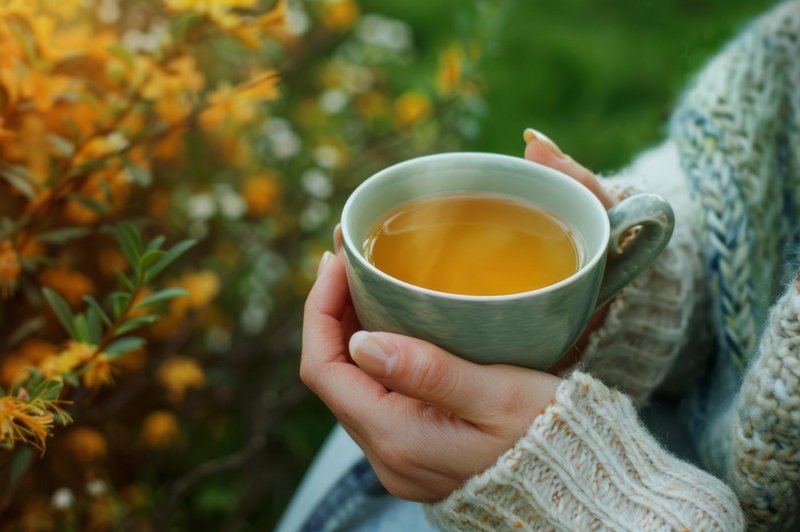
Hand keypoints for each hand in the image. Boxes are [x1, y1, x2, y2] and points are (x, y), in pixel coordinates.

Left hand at [300, 129, 611, 501]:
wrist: (578, 488)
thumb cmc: (550, 438)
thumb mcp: (498, 396)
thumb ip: (430, 371)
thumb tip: (360, 342)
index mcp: (398, 439)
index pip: (324, 369)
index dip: (320, 310)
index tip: (337, 262)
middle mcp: (387, 455)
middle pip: (332, 375)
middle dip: (332, 312)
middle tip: (350, 261)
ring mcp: (399, 457)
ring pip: (353, 384)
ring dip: (351, 331)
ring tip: (366, 281)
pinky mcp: (416, 451)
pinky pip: (376, 396)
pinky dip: (375, 354)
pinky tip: (394, 323)